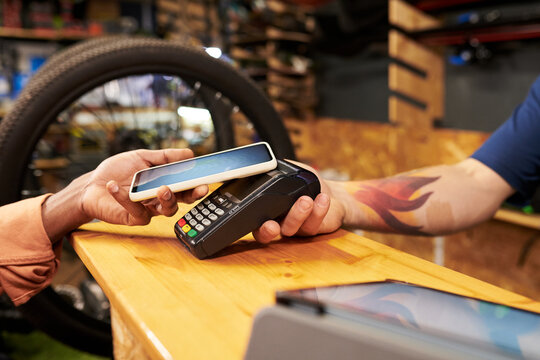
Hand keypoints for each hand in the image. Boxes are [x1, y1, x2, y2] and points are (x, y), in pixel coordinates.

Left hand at [42, 149, 208, 241]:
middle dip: (191, 196)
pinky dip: (125, 198)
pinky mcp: (133, 218)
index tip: (205, 181)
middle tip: (196, 190)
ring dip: (167, 200)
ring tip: (162, 188)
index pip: (185, 187)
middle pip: (181, 201)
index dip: (197, 186)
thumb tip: (188, 153)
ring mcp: (147, 210)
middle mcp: (158, 199)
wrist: (91, 185)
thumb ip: (165, 156)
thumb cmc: (117, 172)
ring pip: (165, 211)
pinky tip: (115, 186)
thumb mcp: (142, 157)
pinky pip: (137, 211)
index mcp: (164, 184)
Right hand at [252, 162, 345, 242]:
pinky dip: (318, 210)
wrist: (331, 195)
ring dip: (297, 214)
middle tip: (271, 225)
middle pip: (266, 233)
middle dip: (267, 231)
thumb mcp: (290, 173)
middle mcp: (278, 222)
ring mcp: (295, 229)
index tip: (254, 217)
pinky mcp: (312, 230)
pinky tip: (322, 199)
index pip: (253, 222)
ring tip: (305, 200)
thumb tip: (266, 163)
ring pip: (291, 228)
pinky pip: (313, 224)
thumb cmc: (307, 186)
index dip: (250, 223)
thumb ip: (276, 170)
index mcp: (268, 210)